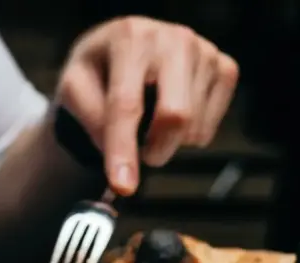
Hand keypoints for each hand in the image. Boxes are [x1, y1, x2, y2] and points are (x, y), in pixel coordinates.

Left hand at [56, 17, 238, 195]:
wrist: (126, 47)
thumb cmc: (99, 69)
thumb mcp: (75, 87)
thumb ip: (90, 119)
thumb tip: (116, 155)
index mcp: (130, 39)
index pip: (126, 104)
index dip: (123, 149)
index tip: (123, 185)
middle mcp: (173, 39)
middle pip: (176, 115)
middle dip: (156, 150)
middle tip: (141, 154)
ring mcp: (204, 52)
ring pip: (194, 127)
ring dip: (169, 142)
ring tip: (151, 121)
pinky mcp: (225, 69)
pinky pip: (210, 127)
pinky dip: (189, 135)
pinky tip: (172, 113)